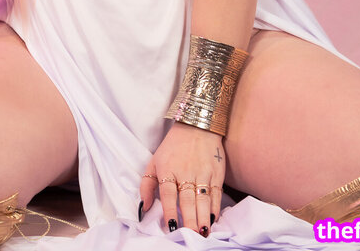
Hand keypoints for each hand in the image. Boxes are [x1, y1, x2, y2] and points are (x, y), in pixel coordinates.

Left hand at [139, 121, 225, 235]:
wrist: (197, 124)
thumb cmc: (173, 146)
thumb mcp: (154, 161)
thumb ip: (146, 185)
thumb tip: (143, 208)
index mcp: (168, 169)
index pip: (168, 193)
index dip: (169, 210)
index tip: (171, 227)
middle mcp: (186, 172)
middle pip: (187, 199)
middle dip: (189, 219)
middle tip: (191, 235)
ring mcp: (203, 172)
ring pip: (203, 198)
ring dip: (203, 217)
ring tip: (203, 232)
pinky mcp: (216, 172)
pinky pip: (216, 193)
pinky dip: (216, 207)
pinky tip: (213, 219)